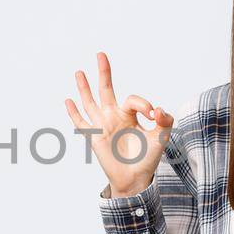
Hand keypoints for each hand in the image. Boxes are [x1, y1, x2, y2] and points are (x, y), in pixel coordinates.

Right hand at [64, 52, 174, 197]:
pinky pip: (81, 122)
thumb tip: (157, 109)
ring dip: (84, 87)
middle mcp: (114, 116)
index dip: (143, 103)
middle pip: (106, 89)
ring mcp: (102, 125)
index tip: (153, 114)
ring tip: (79, 71)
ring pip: (90, 102)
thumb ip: (165, 120)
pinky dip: (74, 112)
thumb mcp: (162, 137)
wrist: (135, 178)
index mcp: (130, 115)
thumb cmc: (148, 158)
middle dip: (104, 72)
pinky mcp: (94, 137)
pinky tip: (68, 101)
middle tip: (101, 54)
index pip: (132, 99)